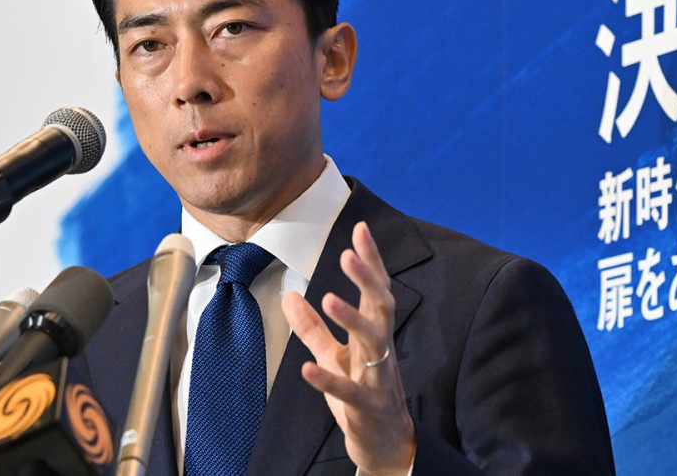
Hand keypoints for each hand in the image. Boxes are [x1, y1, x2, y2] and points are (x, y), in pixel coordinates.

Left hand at [282, 221, 414, 475]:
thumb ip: (313, 328)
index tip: (361, 230)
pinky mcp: (367, 409)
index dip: (370, 261)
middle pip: (382, 307)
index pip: (377, 290)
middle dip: (367, 280)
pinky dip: (329, 380)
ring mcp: (378, 379)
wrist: (387, 445)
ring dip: (352, 320)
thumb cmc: (363, 395)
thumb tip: (289, 295)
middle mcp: (381, 351)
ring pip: (373, 343)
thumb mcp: (334, 356)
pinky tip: (307, 368)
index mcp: (375, 334)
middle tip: (348, 255)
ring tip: (329, 298)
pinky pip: (350, 392)